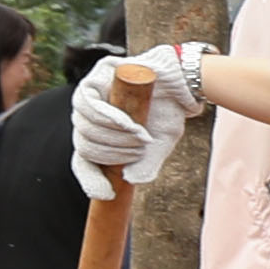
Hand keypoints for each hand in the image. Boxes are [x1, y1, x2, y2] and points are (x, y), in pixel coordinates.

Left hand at [71, 42, 213, 195]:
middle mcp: (89, 113)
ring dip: (113, 136)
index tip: (106, 195)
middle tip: (139, 149)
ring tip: (140, 136)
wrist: (185, 84)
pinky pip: (89, 101)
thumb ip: (143, 165)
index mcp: (98, 132)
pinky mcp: (98, 73)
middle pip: (84, 143)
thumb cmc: (168, 114)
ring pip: (84, 124)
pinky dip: (109, 118)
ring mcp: (91, 91)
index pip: (83, 159)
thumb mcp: (157, 145)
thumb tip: (129, 180)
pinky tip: (129, 126)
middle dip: (113, 153)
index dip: (90, 178)